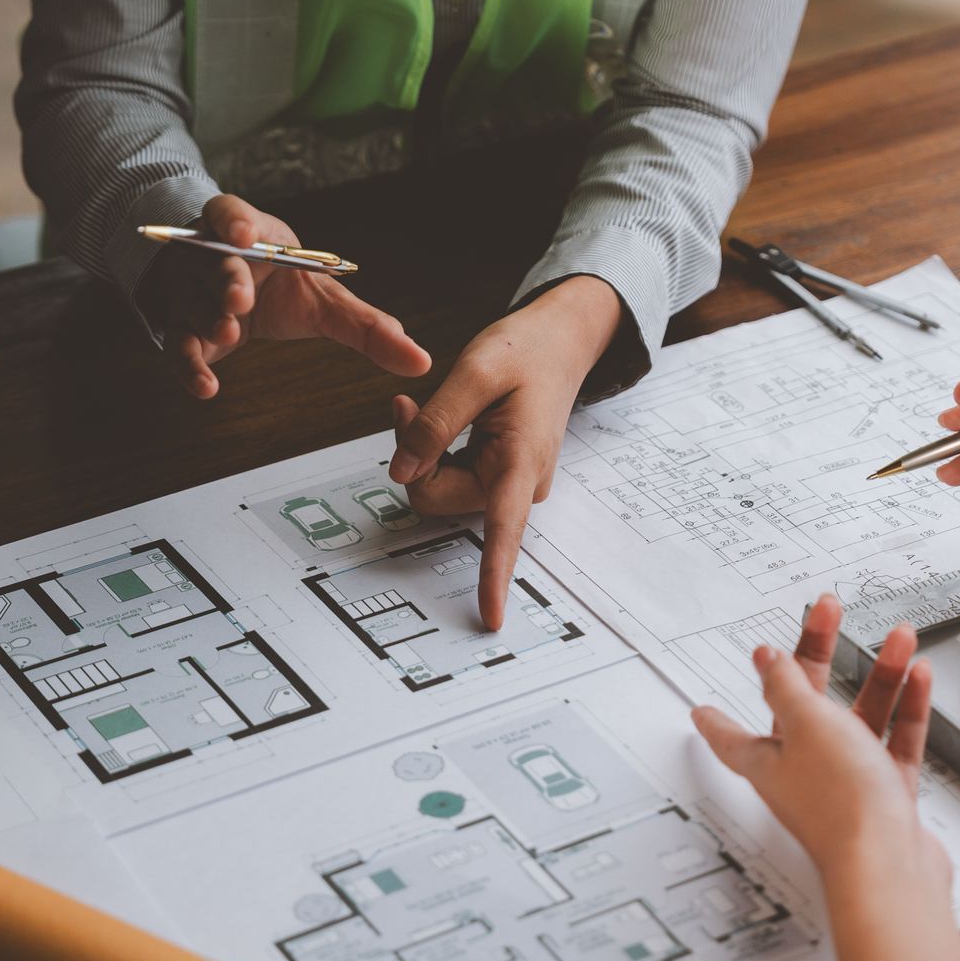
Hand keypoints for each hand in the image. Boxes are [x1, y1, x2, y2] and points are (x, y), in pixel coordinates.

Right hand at [137, 194, 430, 398]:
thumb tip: (419, 361)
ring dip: (210, 319)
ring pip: (195, 304)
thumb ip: (366, 326)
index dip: (236, 220)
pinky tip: (206, 388)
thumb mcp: (324, 297)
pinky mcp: (179, 327)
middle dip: (228, 280)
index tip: (245, 232)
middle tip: (240, 299)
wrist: (233, 293)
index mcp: (248, 232)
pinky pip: (178, 347)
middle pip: (214, 263)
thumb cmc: (279, 283)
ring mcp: (190, 291)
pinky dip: (189, 367)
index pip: (231, 212)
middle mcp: (212, 256)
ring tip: (227, 332)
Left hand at [387, 276, 621, 628]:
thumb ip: (435, 425)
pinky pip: (448, 479)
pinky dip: (434, 453)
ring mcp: (507, 484)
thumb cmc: (525, 352)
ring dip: (422, 453)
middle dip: (414, 458)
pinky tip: (445, 419)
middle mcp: (517, 484)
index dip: (493, 577)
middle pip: (437, 497)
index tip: (491, 618)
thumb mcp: (475, 372)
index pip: (504, 530)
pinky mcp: (497, 478)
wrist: (559, 342)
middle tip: (408, 406)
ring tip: (427, 407)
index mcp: (521, 461)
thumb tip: (401, 474)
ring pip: (438, 489)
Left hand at [691, 594, 947, 888]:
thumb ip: (788, 687)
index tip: (700, 709)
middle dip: (819, 654)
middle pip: (805, 705)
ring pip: (860, 717)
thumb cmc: (840, 805)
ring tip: (897, 637)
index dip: (714, 720)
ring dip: (880, 674)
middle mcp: (804, 772)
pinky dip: (907, 709)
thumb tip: (766, 660)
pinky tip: (918, 679)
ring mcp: (848, 784)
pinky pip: (895, 742)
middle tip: (827, 615)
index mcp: (768, 760)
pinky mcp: (887, 797)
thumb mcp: (805, 724)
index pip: (730, 735)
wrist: (890, 865)